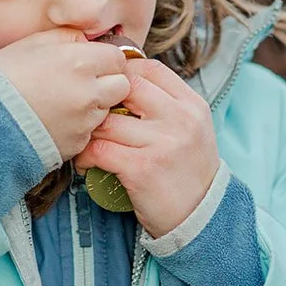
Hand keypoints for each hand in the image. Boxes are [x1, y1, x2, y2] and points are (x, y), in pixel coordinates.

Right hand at [0, 28, 132, 161]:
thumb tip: (87, 41)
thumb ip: (67, 37)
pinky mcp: (79, 143)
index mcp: (80, 62)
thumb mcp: (32, 43)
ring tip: (65, 102)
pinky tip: (58, 120)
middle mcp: (89, 92)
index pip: (118, 57)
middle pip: (123, 85)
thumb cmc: (2, 77)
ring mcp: (86, 120)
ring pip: (108, 109)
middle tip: (85, 82)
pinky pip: (91, 130)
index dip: (106, 59)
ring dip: (96, 104)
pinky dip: (81, 125)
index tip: (92, 62)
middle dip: (109, 82)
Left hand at [74, 59, 220, 237]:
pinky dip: (85, 156)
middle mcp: (180, 119)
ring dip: (88, 132)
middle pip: (126, 87)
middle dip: (103, 99)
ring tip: (86, 143)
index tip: (110, 88)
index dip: (123, 72)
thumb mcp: (192, 130)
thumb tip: (123, 81)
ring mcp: (162, 143)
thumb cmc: (188, 172)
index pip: (151, 68)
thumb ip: (167, 105)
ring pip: (106, 121)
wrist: (200, 217)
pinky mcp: (141, 168)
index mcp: (192, 105)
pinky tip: (86, 163)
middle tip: (91, 115)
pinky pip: (98, 150)